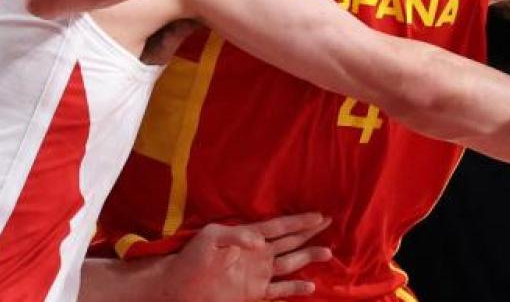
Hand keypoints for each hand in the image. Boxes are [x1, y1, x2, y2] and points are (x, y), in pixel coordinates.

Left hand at [166, 213, 332, 300]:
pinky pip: (280, 290)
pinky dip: (295, 288)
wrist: (180, 287)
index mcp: (248, 236)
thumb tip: (260, 240)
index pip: (279, 227)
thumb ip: (236, 236)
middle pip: (289, 241)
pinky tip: (311, 286)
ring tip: (328, 252)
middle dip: (309, 232)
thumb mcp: (212, 239)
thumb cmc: (193, 257)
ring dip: (308, 258)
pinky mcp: (254, 293)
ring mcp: (257, 273)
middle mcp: (257, 254)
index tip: (319, 215)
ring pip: (290, 264)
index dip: (299, 221)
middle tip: (329, 223)